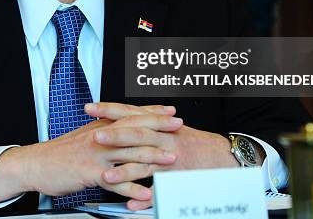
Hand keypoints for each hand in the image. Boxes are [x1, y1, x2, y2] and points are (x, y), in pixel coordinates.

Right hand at [0, 105, 181, 203]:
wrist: (36, 164)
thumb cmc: (62, 152)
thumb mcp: (85, 136)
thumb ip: (105, 132)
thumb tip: (123, 130)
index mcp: (100, 126)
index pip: (130, 115)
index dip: (152, 112)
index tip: (171, 110)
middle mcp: (100, 136)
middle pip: (134, 128)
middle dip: (159, 127)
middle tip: (179, 127)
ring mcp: (96, 154)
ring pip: (129, 153)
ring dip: (153, 156)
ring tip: (171, 160)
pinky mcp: (90, 172)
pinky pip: (116, 181)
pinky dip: (132, 189)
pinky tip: (146, 194)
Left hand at [87, 103, 237, 210]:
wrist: (222, 155)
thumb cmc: (193, 141)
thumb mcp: (168, 127)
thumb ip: (146, 122)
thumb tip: (123, 116)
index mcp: (158, 124)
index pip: (130, 112)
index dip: (109, 109)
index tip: (89, 107)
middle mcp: (164, 137)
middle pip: (136, 133)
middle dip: (114, 134)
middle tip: (94, 136)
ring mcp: (171, 157)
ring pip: (145, 163)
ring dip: (124, 171)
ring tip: (105, 177)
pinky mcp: (178, 177)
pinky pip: (160, 189)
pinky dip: (145, 197)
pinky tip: (132, 203)